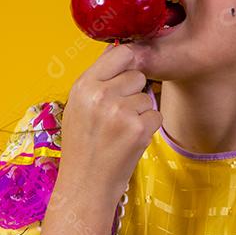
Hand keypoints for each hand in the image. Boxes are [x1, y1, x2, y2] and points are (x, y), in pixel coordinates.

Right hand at [56, 43, 162, 204]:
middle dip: (134, 92)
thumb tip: (121, 49)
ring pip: (148, 96)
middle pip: (137, 75)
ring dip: (140, 112)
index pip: (118, 52)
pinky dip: (148, 127)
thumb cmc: (83, 146)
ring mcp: (120, 112)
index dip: (129, 61)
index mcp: (83, 86)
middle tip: (118, 115)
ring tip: (120, 131)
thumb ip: (98, 80)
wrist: (86, 185)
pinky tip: (130, 140)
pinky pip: (156, 114)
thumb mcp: (79, 107)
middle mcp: (100, 95)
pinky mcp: (138, 129)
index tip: (128, 72)